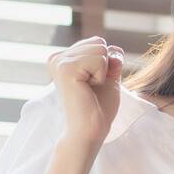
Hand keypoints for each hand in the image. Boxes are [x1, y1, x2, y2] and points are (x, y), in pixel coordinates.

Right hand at [48, 36, 123, 150]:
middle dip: (105, 66)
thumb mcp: (109, 77)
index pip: (97, 42)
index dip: (106, 64)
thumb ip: (112, 60)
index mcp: (64, 58)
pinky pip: (99, 59)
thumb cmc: (98, 108)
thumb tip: (115, 48)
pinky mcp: (65, 68)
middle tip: (92, 88)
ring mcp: (59, 61)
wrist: (89, 131)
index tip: (93, 84)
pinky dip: (101, 76)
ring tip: (89, 89)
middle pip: (99, 42)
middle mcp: (58, 57)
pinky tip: (87, 89)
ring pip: (100, 48)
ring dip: (103, 72)